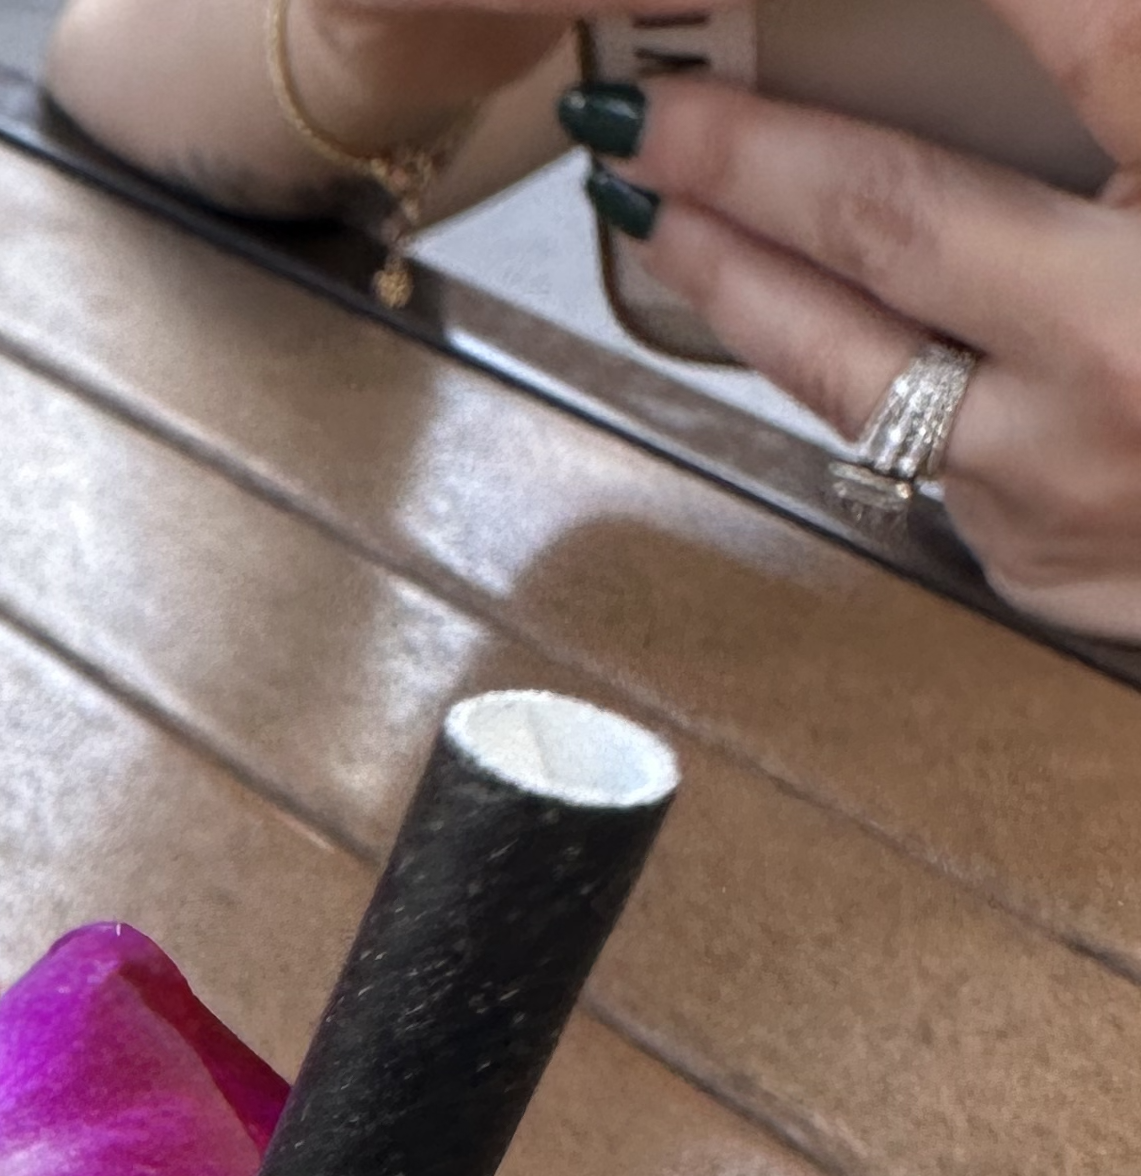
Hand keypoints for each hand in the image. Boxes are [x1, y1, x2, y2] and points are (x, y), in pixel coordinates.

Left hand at [559, 3, 1140, 638]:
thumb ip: (1115, 81)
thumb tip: (1047, 36)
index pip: (1101, 44)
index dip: (1003, 3)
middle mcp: (1133, 348)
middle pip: (901, 217)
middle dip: (752, 149)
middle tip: (648, 108)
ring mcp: (1069, 470)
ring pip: (853, 360)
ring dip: (733, 274)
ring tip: (655, 202)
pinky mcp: (1032, 553)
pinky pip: (906, 440)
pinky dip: (837, 364)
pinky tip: (772, 302)